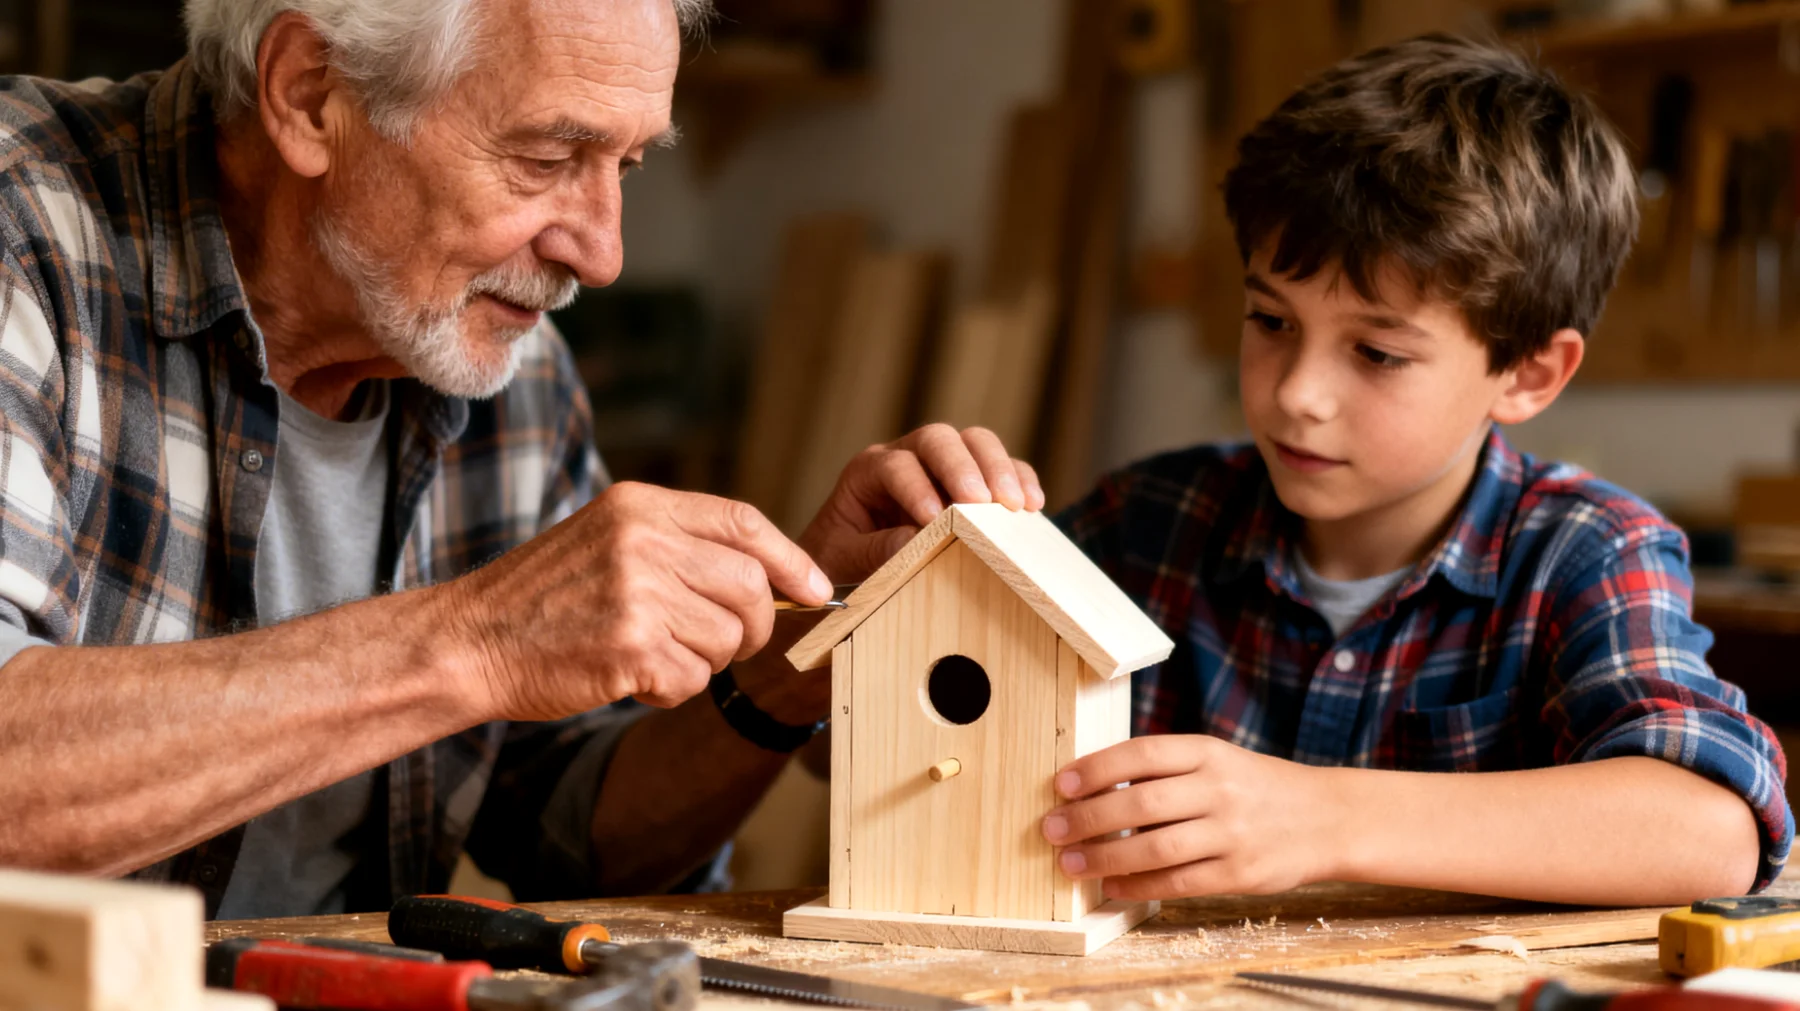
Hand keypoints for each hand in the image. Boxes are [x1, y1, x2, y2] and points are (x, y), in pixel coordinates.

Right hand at [447, 482, 830, 717]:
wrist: (470, 641)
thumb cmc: (545, 598)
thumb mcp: (607, 539)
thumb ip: (681, 544)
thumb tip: (775, 577)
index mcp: (641, 506)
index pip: (744, 522)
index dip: (791, 559)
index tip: (816, 588)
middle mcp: (644, 541)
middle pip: (751, 586)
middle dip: (752, 626)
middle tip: (721, 642)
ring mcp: (638, 593)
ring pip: (728, 638)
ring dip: (702, 661)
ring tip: (650, 653)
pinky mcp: (632, 647)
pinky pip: (694, 679)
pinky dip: (670, 690)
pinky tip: (629, 676)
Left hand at [798, 423, 1045, 583]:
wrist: (846, 555)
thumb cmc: (840, 554)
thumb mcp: (844, 556)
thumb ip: (874, 549)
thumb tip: (916, 541)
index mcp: (868, 470)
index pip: (895, 465)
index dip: (916, 487)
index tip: (933, 517)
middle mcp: (906, 454)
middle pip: (938, 439)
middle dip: (963, 467)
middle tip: (983, 502)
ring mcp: (940, 462)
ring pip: (973, 441)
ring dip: (998, 468)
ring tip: (1015, 504)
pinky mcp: (970, 477)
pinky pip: (998, 464)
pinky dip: (1019, 477)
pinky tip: (1033, 505)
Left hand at [1040, 735, 1343, 899]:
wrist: (1326, 818)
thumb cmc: (1254, 786)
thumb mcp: (1217, 759)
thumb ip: (1166, 770)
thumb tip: (1093, 787)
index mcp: (1209, 752)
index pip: (1142, 754)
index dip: (1096, 768)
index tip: (1061, 784)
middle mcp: (1220, 789)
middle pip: (1141, 804)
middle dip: (1088, 818)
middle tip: (1050, 828)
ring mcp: (1232, 833)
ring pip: (1155, 848)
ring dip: (1105, 857)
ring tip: (1070, 862)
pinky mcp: (1240, 873)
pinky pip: (1179, 882)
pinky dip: (1138, 885)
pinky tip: (1111, 885)